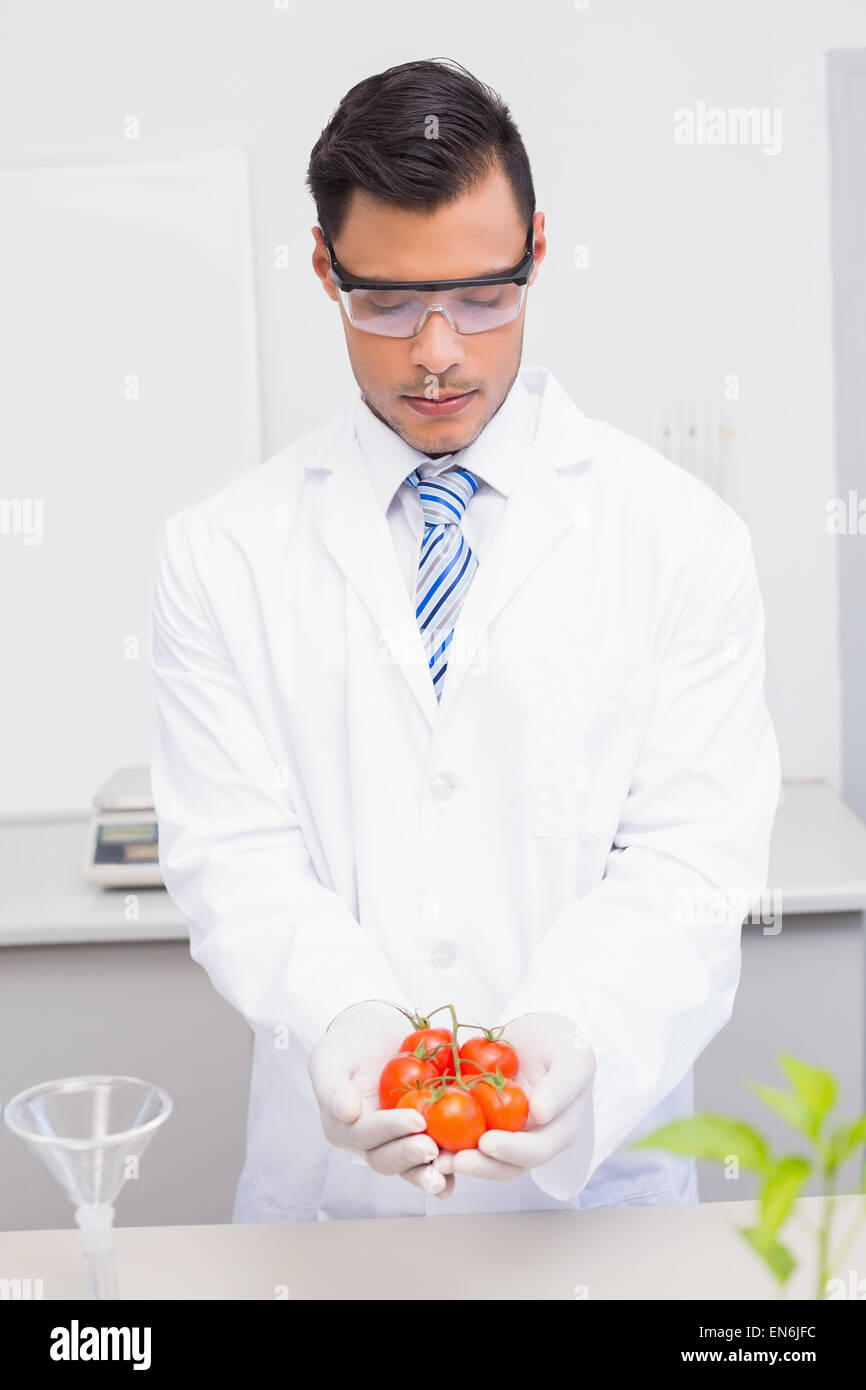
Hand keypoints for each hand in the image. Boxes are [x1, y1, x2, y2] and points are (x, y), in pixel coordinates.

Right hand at [308, 1000, 454, 1199]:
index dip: (391, 1130)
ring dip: (428, 1173)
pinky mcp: (420, 1134)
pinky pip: (431, 1155)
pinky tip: (462, 1171)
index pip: (366, 1134)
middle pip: (387, 1158)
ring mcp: (396, 1140)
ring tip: (448, 1172)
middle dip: (410, 1157)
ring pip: (409, 1166)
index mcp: (344, 1127)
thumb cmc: (349, 1041)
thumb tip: (347, 1113)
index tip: (416, 1120)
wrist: (376, 1031)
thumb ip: (333, 1085)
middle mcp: (369, 1141)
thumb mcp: (330, 1056)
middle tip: (433, 1148)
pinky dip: (446, 1169)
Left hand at [435, 1011, 594, 1181]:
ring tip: (430, 1154)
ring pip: (481, 1156)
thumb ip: (561, 1086)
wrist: (540, 1031)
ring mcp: (504, 1132)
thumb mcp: (573, 1058)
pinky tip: (421, 1131)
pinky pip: (462, 1133)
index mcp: (556, 1131)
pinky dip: (443, 1136)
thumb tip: (541, 1114)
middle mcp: (529, 1139)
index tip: (487, 1143)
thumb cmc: (562, 1042)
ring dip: (456, 1159)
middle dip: (478, 1166)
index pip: (535, 1151)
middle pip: (504, 1165)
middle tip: (449, 1160)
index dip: (511, 1151)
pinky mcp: (481, 1120)